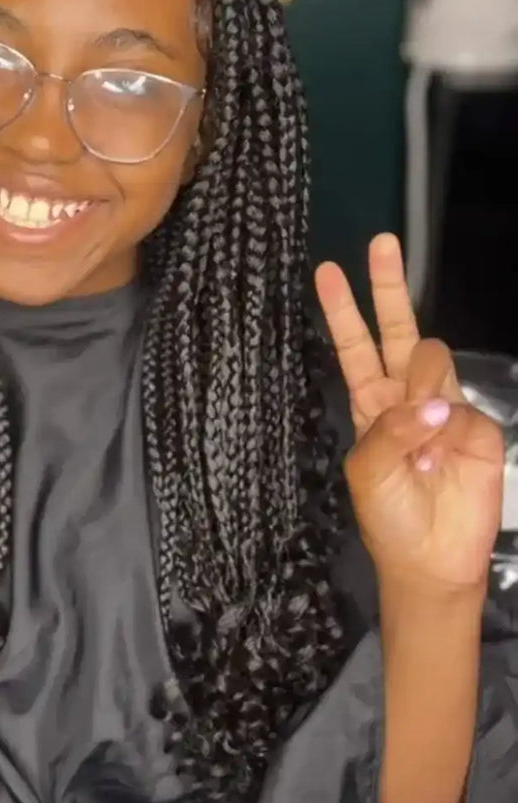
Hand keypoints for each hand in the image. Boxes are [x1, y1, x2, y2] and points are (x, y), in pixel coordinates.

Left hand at [315, 234, 503, 593]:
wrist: (430, 559)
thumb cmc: (388, 515)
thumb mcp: (368, 471)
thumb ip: (392, 429)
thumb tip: (435, 403)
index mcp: (371, 402)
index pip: (355, 346)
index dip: (343, 310)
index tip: (327, 270)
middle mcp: (406, 395)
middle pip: (397, 328)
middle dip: (388, 285)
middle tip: (381, 243)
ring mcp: (444, 405)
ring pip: (431, 356)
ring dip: (419, 382)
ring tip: (420, 429)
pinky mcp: (477, 425)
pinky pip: (461, 404)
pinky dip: (447, 425)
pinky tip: (441, 454)